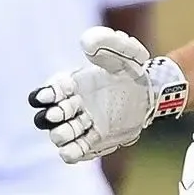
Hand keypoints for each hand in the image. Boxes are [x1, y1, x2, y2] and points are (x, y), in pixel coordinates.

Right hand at [28, 26, 187, 163]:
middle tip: (59, 113)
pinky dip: (70, 153)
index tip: (47, 96)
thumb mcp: (123, 51)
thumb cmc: (131, 69)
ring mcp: (82, 125)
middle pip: (48, 116)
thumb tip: (86, 42)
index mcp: (72, 84)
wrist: (149, 94)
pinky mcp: (94, 142)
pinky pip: (75, 152)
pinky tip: (72, 150)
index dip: (44, 95)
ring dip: (61, 134)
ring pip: (60, 135)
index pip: (49, 92)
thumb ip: (106, 42)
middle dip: (51, 116)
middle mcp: (73, 106)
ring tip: (71, 129)